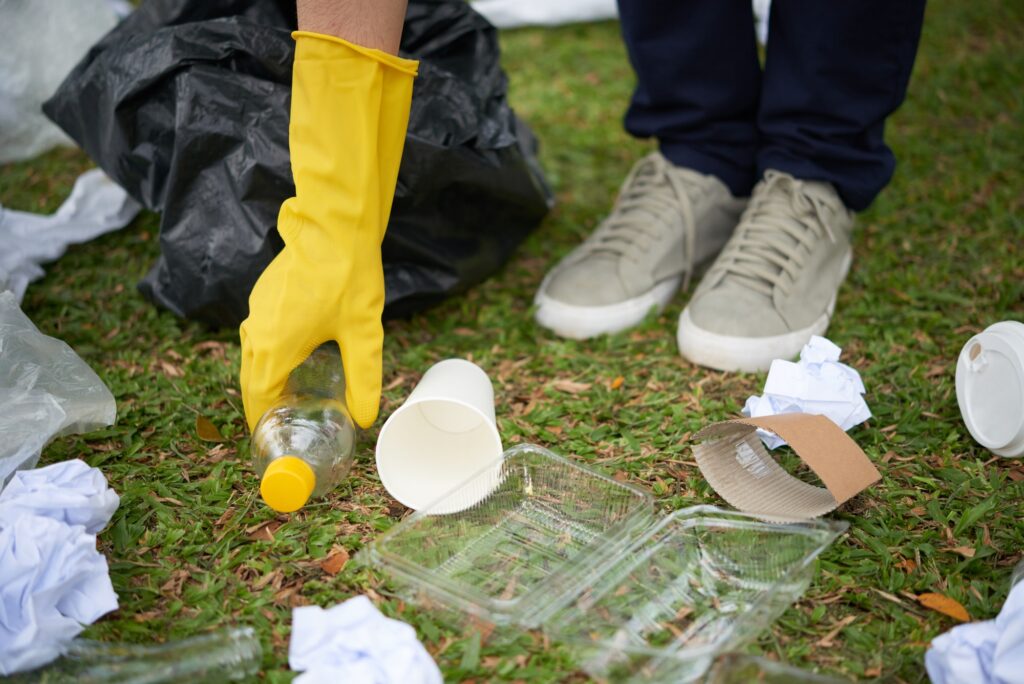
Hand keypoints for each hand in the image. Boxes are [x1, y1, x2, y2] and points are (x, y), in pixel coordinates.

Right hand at [238, 31, 416, 430]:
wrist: (333, 224)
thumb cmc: (348, 277)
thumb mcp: (364, 334)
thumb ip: (363, 379)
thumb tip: (366, 418)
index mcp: (273, 346)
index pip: (257, 399)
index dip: (264, 425)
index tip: (275, 442)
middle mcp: (257, 331)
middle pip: (252, 382)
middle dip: (266, 408)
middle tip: (288, 429)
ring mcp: (257, 310)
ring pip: (255, 358)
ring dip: (268, 382)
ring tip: (293, 402)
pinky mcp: (265, 296)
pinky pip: (260, 337)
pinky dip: (271, 357)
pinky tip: (299, 362)